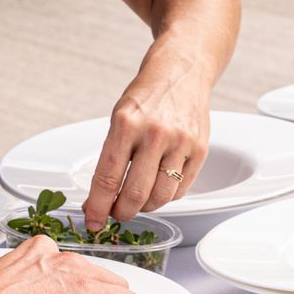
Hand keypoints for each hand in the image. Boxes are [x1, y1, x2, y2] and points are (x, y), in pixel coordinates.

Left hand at [83, 58, 211, 227]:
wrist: (182, 72)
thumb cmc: (147, 96)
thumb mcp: (119, 118)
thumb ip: (111, 156)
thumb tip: (99, 198)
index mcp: (126, 124)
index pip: (107, 177)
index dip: (98, 206)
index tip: (93, 221)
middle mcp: (155, 133)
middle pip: (135, 194)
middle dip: (121, 212)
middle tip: (116, 213)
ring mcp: (181, 142)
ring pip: (160, 197)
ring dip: (144, 207)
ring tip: (137, 201)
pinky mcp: (201, 150)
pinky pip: (181, 190)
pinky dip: (166, 196)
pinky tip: (157, 188)